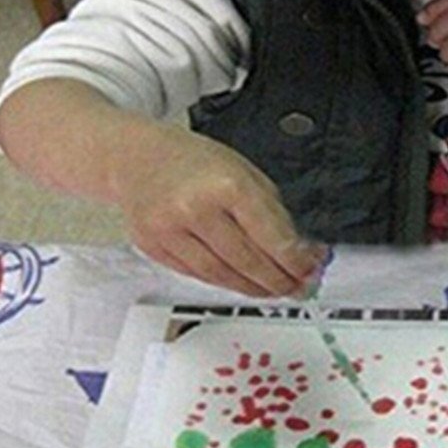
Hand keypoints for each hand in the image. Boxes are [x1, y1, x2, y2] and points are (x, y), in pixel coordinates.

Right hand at [115, 125, 324, 296]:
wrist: (136, 157)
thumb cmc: (193, 161)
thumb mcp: (244, 171)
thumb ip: (271, 211)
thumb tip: (298, 250)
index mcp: (227, 184)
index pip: (272, 236)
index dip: (297, 260)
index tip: (311, 269)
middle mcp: (196, 209)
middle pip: (249, 262)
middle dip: (280, 280)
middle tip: (299, 287)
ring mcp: (171, 231)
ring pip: (223, 276)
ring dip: (254, 288)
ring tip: (274, 289)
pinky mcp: (155, 248)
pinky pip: (198, 275)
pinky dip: (224, 282)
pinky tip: (241, 282)